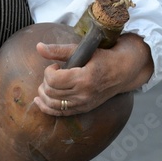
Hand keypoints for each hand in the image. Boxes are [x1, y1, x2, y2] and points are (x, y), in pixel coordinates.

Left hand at [33, 33, 153, 115]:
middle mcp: (84, 94)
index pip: (54, 80)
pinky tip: (39, 99)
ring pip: (52, 104)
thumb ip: (59, 50)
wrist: (123, 72)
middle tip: (53, 73)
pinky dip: (46, 107)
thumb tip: (38, 47)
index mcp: (84, 78)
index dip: (49, 71)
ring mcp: (83, 104)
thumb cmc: (103, 57)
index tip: (56, 65)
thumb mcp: (82, 50)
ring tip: (48, 83)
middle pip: (51, 92)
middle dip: (46, 81)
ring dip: (44, 93)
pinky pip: (59, 113)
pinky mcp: (83, 109)